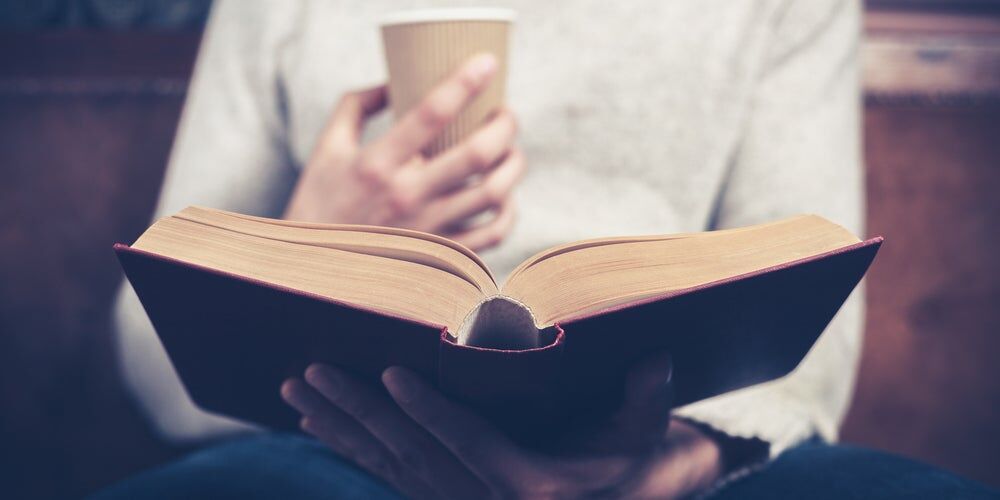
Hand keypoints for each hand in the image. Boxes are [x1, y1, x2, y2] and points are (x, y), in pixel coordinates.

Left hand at [281, 355, 724, 498]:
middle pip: (411, 451)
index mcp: (529, 484)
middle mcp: (482, 498)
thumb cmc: (626, 460)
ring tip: (296, 391)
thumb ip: (645, 398)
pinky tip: (315, 423)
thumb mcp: (642, 433)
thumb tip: (658, 358)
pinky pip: (387, 472)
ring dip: (339, 425)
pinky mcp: (441, 495)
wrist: (612, 497)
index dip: (430, 410)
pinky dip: (349, 447)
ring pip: (388, 463)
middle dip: (359, 410)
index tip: (391, 372)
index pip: (470, 442)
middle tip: (312, 371)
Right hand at [284, 53, 524, 251]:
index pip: (430, 113)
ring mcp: (428, 228)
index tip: (487, 63)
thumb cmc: (322, 202)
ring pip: (494, 193)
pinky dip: (509, 211)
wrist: (315, 269)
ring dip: (514, 164)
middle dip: (504, 125)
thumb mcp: (327, 147)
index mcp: (377, 163)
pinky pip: (493, 234)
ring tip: (512, 151)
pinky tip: (504, 196)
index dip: (464, 82)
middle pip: (477, 153)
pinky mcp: (441, 254)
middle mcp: (406, 195)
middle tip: (506, 114)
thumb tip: (395, 79)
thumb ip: (356, 105)